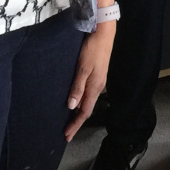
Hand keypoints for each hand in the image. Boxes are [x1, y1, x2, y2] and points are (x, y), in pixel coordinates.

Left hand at [65, 21, 114, 140]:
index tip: (66, 136)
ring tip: (68, 120)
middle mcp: (98, 87)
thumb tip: (72, 107)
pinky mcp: (96, 75)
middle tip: (66, 133)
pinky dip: (81, 102)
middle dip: (77, 122)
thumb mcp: (83, 68)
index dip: (75, 125)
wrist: (104, 33)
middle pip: (87, 109)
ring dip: (78, 113)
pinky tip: (75, 101)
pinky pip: (88, 94)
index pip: (85, 112)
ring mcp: (98, 81)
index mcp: (95, 87)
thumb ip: (77, 87)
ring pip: (88, 102)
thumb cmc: (92, 49)